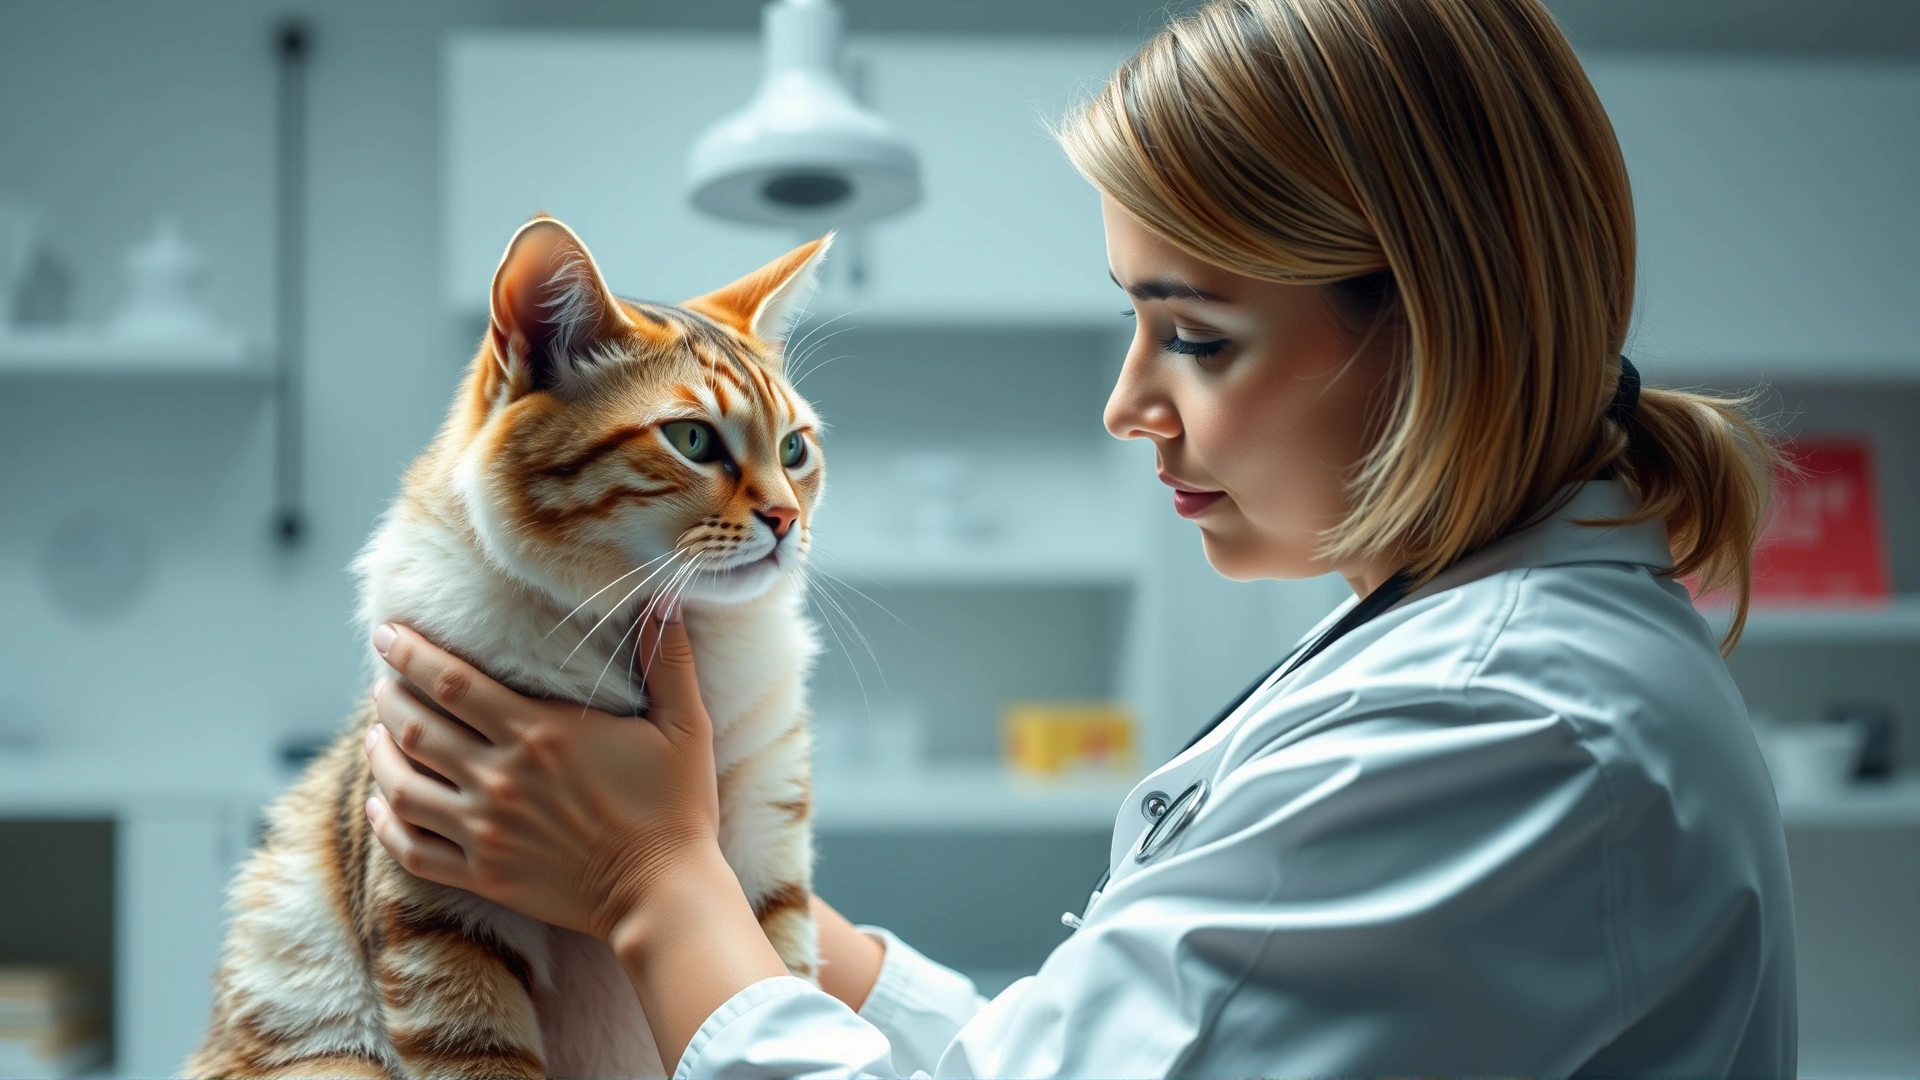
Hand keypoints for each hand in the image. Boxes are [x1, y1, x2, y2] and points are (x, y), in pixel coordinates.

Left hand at [362, 608, 720, 942]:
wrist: (663, 894)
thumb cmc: (676, 806)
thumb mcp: (684, 725)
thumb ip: (668, 660)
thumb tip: (666, 599)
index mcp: (539, 733)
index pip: (451, 682)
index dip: (410, 654)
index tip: (387, 633)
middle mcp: (500, 778)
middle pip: (416, 727)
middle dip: (389, 696)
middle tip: (382, 680)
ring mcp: (486, 831)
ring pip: (402, 786)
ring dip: (379, 754)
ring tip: (374, 733)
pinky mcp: (484, 875)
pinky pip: (413, 849)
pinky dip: (386, 824)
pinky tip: (380, 803)